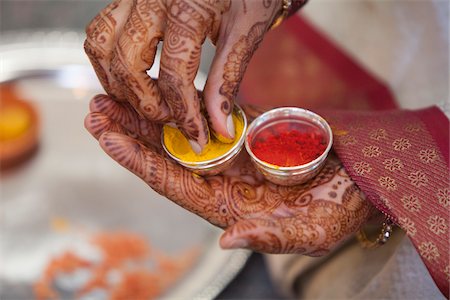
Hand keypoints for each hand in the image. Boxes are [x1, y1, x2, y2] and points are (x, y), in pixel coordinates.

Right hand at [84, 0, 280, 152]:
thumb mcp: (245, 34)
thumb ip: (226, 80)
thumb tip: (218, 127)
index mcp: (189, 5)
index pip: (175, 74)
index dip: (184, 114)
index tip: (196, 138)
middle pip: (128, 65)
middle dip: (147, 104)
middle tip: (170, 120)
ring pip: (102, 46)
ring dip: (117, 84)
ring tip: (145, 104)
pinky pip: (100, 30)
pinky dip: (107, 60)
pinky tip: (129, 78)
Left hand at [85, 94, 373, 254]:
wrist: (361, 181)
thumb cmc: (338, 212)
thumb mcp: (311, 232)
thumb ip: (270, 238)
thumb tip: (229, 241)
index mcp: (228, 206)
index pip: (173, 183)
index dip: (139, 161)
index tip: (107, 136)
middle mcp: (222, 179)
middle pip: (166, 155)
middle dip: (129, 133)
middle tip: (95, 110)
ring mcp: (232, 153)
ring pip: (180, 132)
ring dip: (147, 113)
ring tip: (112, 93)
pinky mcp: (246, 131)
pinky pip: (207, 113)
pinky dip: (184, 99)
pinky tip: (162, 85)